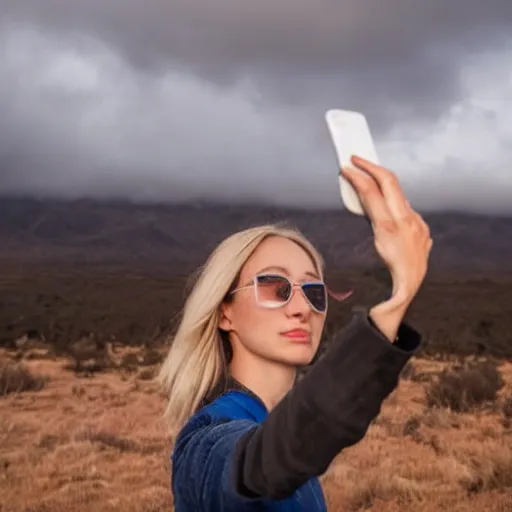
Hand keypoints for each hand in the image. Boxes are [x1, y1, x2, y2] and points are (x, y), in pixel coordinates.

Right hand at [341, 155, 432, 340]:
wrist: (418, 285)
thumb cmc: (394, 279)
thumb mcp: (373, 275)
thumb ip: (373, 273)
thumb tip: (371, 300)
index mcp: (391, 230)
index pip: (372, 194)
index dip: (357, 178)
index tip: (346, 169)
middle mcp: (406, 221)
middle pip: (388, 182)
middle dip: (370, 166)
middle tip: (355, 158)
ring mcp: (416, 220)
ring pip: (397, 190)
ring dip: (380, 178)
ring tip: (364, 172)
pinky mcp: (420, 223)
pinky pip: (403, 203)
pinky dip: (389, 195)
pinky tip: (379, 198)